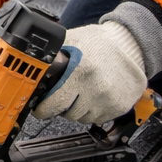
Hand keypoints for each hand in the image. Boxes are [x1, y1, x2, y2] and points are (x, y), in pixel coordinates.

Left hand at [32, 20, 146, 124]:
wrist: (130, 45)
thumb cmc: (98, 43)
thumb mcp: (70, 42)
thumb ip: (51, 57)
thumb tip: (31, 69)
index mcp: (79, 71)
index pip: (53, 104)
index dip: (44, 108)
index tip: (41, 107)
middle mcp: (96, 88)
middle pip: (67, 114)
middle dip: (61, 107)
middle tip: (63, 95)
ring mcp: (109, 100)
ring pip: (82, 118)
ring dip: (78, 109)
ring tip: (82, 91)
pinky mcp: (120, 107)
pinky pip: (98, 119)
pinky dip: (93, 110)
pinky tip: (95, 95)